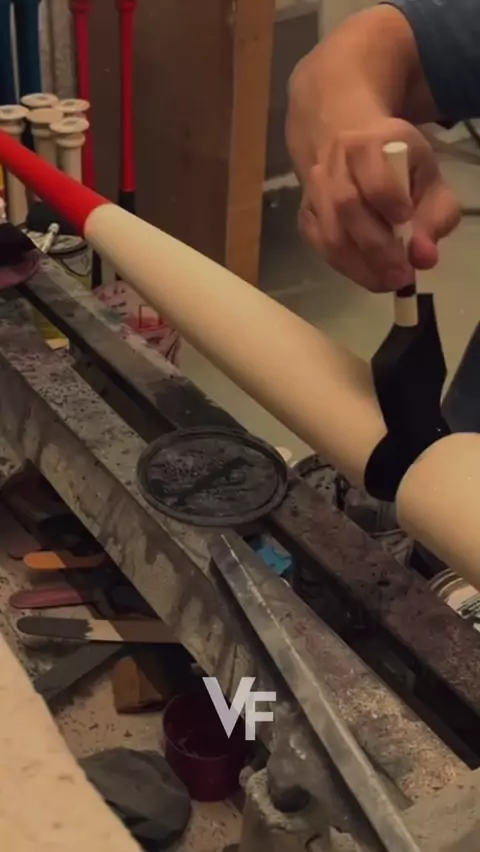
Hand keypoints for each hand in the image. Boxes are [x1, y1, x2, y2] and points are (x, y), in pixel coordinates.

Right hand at [287, 114, 460, 291]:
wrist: (342, 137)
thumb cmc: (395, 160)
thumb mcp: (427, 174)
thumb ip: (435, 214)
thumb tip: (424, 258)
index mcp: (368, 145)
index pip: (375, 178)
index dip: (390, 203)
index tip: (406, 220)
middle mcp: (334, 165)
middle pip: (347, 208)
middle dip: (376, 248)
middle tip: (401, 275)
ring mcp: (314, 191)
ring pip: (329, 235)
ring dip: (359, 265)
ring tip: (386, 281)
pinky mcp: (305, 214)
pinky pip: (320, 246)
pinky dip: (343, 265)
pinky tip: (366, 272)